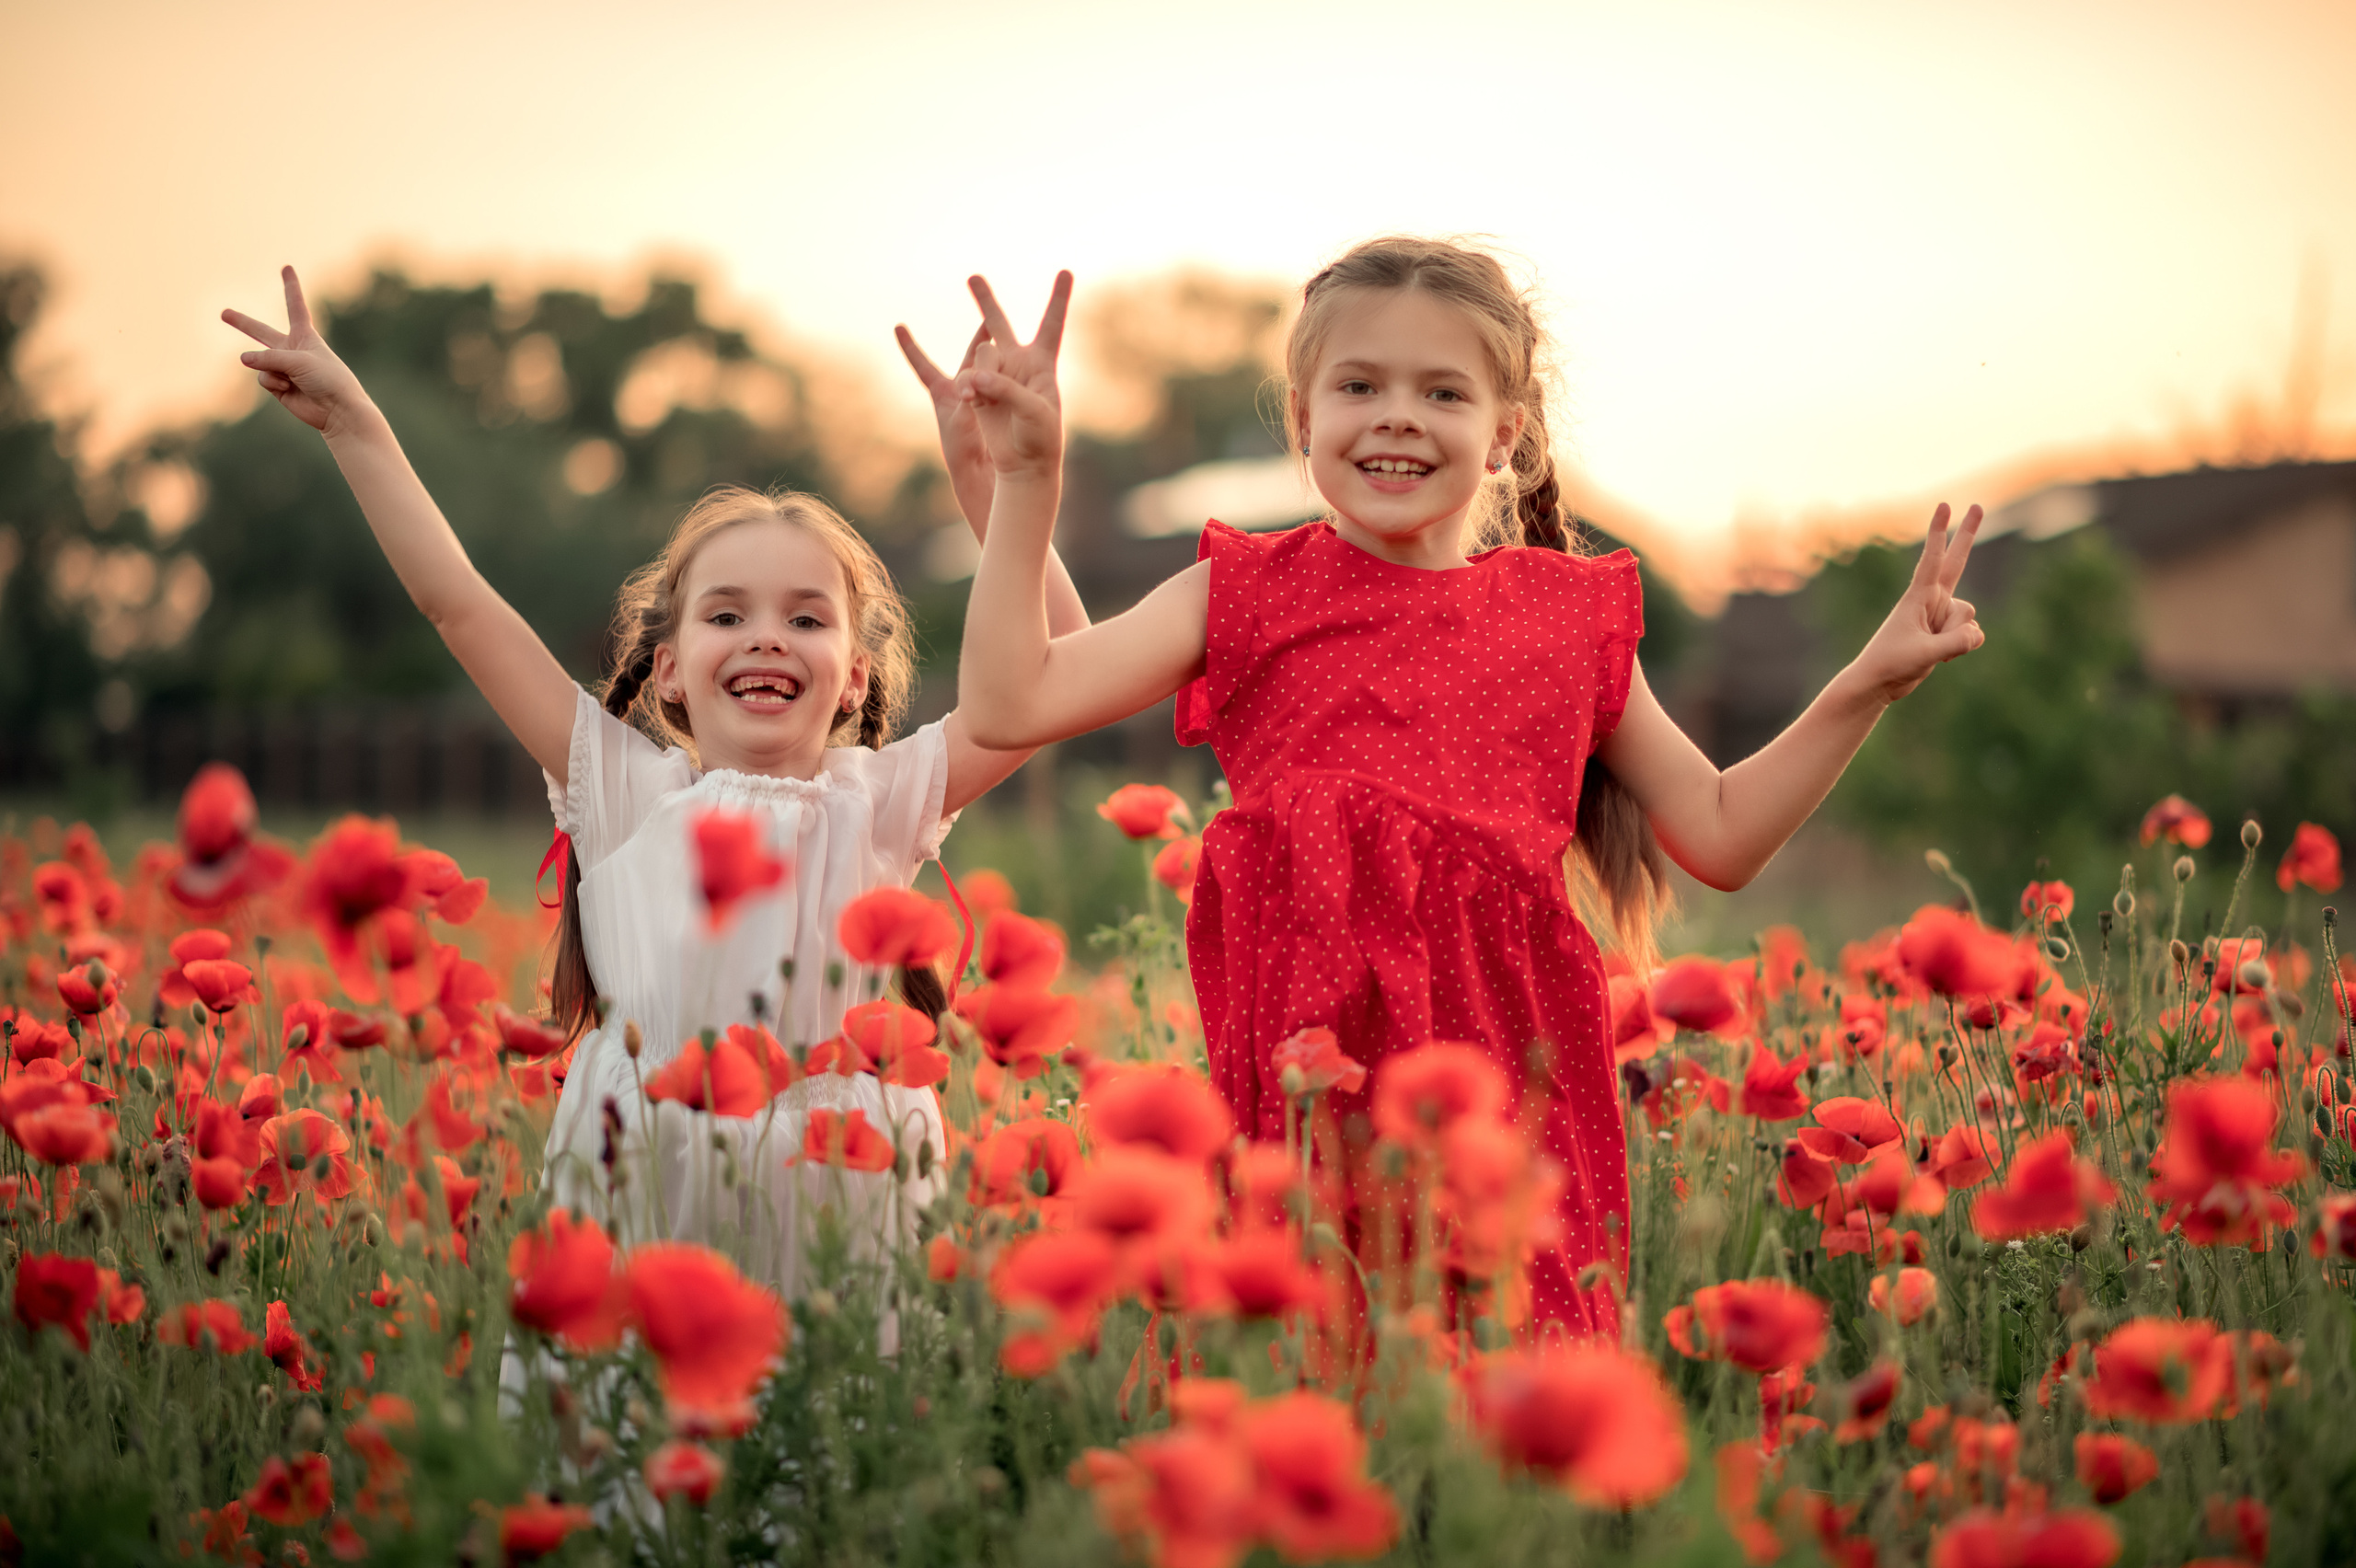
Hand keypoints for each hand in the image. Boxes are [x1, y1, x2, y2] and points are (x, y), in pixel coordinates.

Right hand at [221, 266, 368, 435]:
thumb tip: (242, 359)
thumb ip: (268, 357)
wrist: (338, 411)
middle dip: (243, 323)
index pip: (295, 306)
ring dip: (269, 367)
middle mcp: (292, 350)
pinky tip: (287, 389)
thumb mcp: (299, 360)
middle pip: (261, 332)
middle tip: (224, 313)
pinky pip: (263, 378)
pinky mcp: (278, 386)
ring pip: (259, 360)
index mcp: (305, 336)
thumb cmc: (329, 379)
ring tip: (289, 378)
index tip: (287, 267)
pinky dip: (272, 382)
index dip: (291, 286)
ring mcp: (283, 368)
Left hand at [896, 320, 996, 530]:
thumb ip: (971, 394)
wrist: (979, 475)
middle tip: (989, 314)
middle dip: (982, 335)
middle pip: (972, 356)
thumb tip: (979, 371)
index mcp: (943, 393)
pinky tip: (1025, 358)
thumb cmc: (962, 451)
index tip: (897, 326)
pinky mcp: (999, 404)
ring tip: (1009, 327)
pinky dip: (1012, 370)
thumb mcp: (961, 419)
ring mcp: (981, 397)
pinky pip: (1005, 381)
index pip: (922, 366)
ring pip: (991, 365)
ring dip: (999, 349)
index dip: (910, 347)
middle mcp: (961, 391)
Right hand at [962, 271, 1070, 477]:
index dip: (1059, 297)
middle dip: (985, 301)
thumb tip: (975, 379)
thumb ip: (1005, 388)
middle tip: (973, 277)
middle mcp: (1018, 363)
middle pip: (1000, 324)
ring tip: (981, 397)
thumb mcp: (1032, 411)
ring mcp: (995, 375)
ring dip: (982, 374)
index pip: (1052, 323)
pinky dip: (969, 386)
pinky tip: (960, 389)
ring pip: (982, 356)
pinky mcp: (977, 391)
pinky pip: (967, 377)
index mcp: (1043, 363)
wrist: (1022, 465)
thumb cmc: (1040, 438)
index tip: (1066, 271)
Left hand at [1851, 503, 1985, 703]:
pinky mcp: (1948, 631)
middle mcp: (1932, 600)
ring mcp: (1941, 614)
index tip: (1945, 505)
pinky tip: (1941, 658)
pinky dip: (1962, 647)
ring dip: (1958, 638)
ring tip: (1931, 650)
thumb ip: (1957, 643)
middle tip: (1978, 505)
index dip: (1940, 532)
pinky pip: (1972, 634)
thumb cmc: (1892, 663)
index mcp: (1918, 597)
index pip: (1932, 559)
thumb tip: (1978, 634)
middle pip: (1957, 562)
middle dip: (1967, 534)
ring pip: (1969, 617)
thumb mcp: (1926, 653)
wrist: (1880, 682)